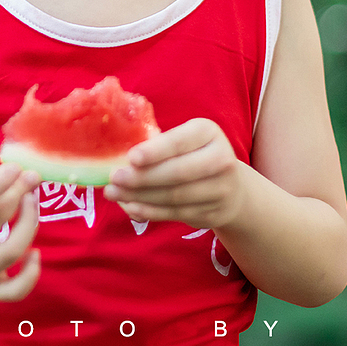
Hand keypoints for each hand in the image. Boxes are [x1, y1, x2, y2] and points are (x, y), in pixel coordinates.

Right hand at [0, 163, 42, 302]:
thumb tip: (18, 173)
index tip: (17, 167)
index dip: (1, 182)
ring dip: (29, 222)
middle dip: (19, 192)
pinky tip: (34, 252)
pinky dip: (32, 273)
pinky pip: (16, 291)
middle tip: (29, 177)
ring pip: (12, 252)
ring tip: (31, 202)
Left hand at [103, 118, 247, 229]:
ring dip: (140, 196)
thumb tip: (118, 158)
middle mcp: (221, 158)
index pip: (180, 141)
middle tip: (114, 179)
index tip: (131, 158)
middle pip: (178, 172)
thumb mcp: (184, 140)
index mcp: (209, 132)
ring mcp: (221, 189)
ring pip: (175, 196)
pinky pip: (176, 213)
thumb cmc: (193, 156)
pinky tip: (131, 206)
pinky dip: (150, 211)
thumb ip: (158, 145)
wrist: (232, 188)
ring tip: (114, 193)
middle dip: (142, 177)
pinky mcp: (213, 213)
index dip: (156, 151)